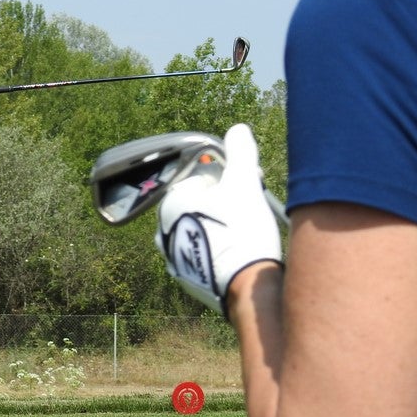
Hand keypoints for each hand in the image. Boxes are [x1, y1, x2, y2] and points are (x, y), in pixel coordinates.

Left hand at [155, 123, 281, 316]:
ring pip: (200, 229)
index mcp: (171, 202)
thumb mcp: (244, 184)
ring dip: (222, 226)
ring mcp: (172, 256)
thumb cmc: (242, 231)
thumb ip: (240, 153)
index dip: (231, 179)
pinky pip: (203, 254)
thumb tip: (238, 129)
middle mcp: (163, 228)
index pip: (203, 178)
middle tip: (252, 208)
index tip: (252, 186)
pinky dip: (218, 250)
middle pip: (200, 204)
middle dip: (226, 201)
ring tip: (247, 232)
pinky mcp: (185, 278)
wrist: (246, 287)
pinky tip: (238, 253)